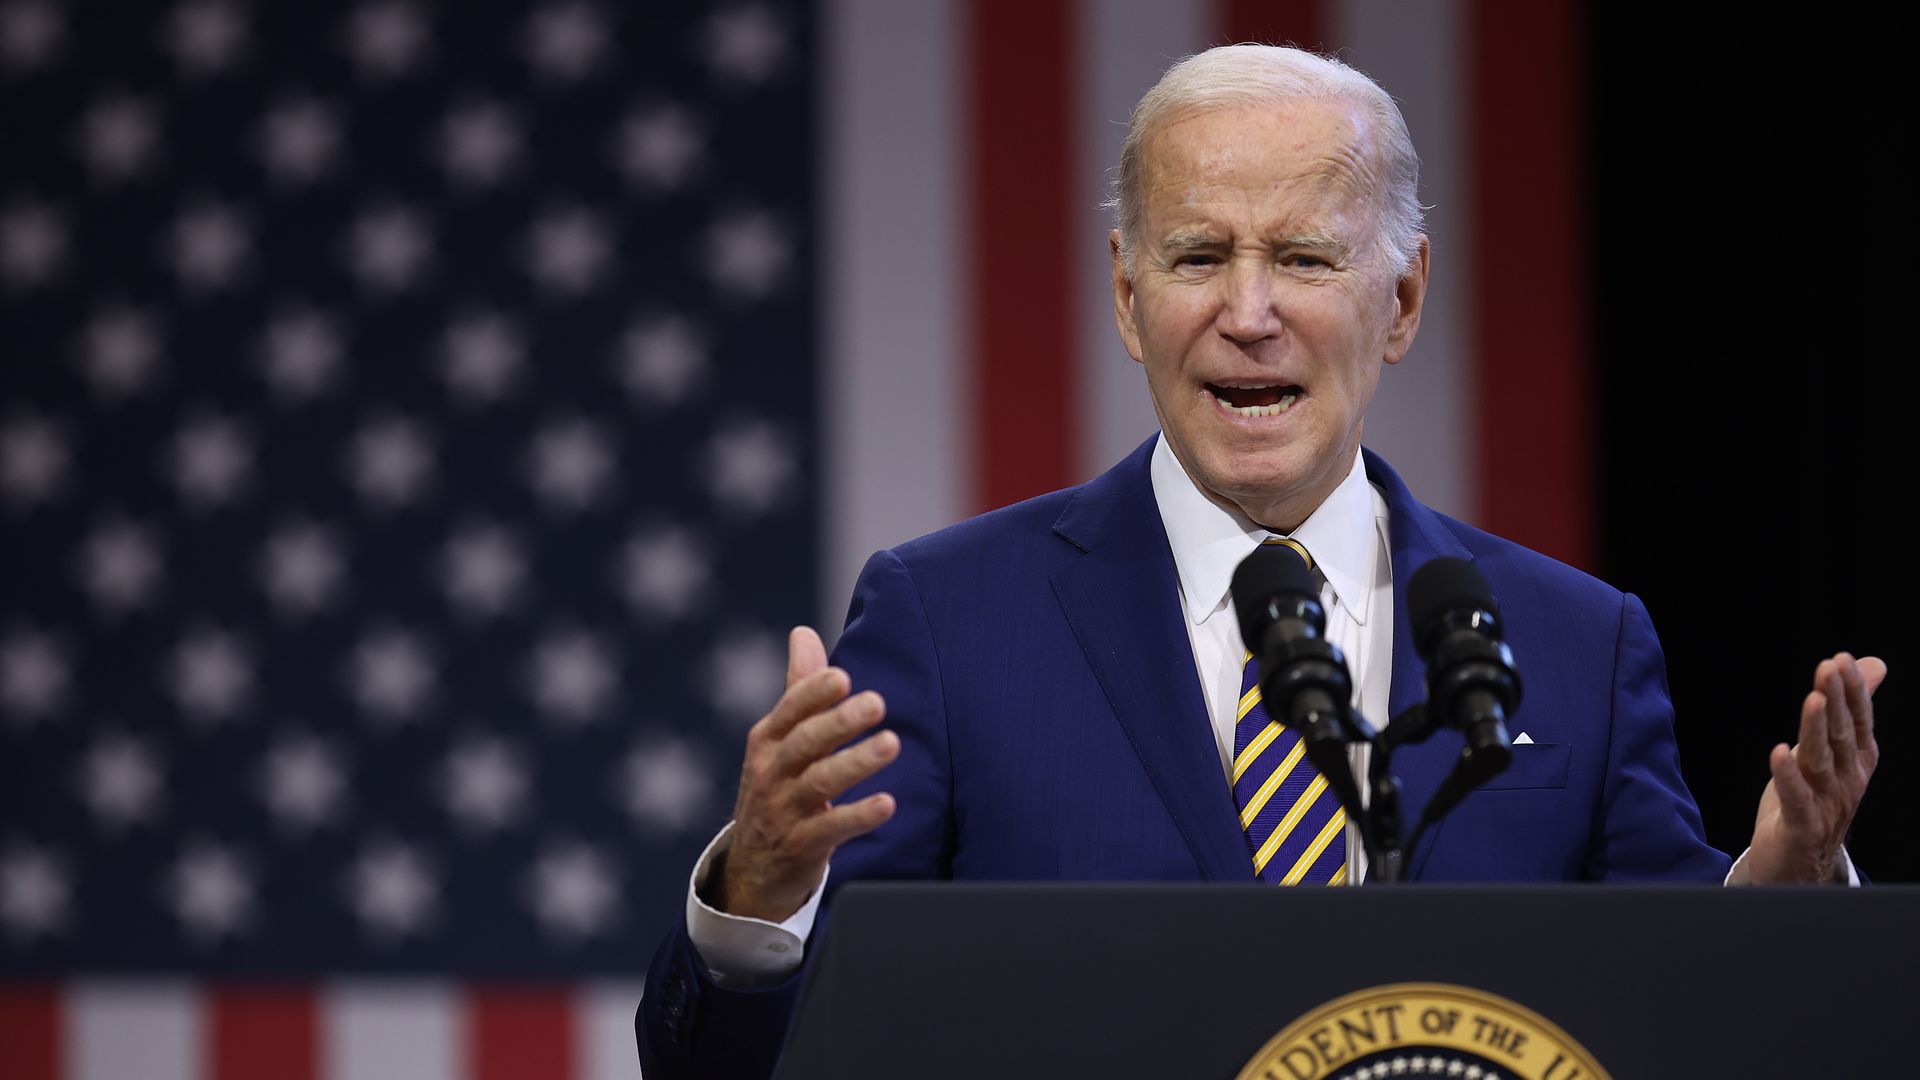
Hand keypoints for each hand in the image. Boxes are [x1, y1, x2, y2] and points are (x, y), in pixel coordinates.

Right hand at [707, 626, 898, 920]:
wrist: (753, 867)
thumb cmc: (777, 787)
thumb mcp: (780, 739)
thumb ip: (799, 689)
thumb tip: (804, 631)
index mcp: (768, 740)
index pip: (790, 710)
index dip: (813, 693)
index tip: (842, 677)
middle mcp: (772, 771)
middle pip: (806, 742)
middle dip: (840, 722)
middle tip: (877, 703)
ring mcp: (785, 809)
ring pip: (820, 782)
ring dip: (856, 763)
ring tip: (891, 744)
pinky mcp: (802, 845)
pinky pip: (832, 829)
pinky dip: (860, 815)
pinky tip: (888, 803)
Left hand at [1746, 653, 1885, 883]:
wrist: (1801, 865)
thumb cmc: (1815, 800)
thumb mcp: (1831, 751)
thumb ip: (1848, 709)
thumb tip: (1872, 664)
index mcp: (1856, 762)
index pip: (1857, 721)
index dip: (1852, 691)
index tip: (1842, 659)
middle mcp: (1847, 781)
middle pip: (1841, 735)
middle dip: (1836, 699)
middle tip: (1830, 666)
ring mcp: (1827, 804)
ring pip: (1821, 761)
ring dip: (1816, 729)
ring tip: (1813, 698)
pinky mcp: (1802, 826)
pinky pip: (1796, 798)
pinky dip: (1788, 776)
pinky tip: (1778, 751)